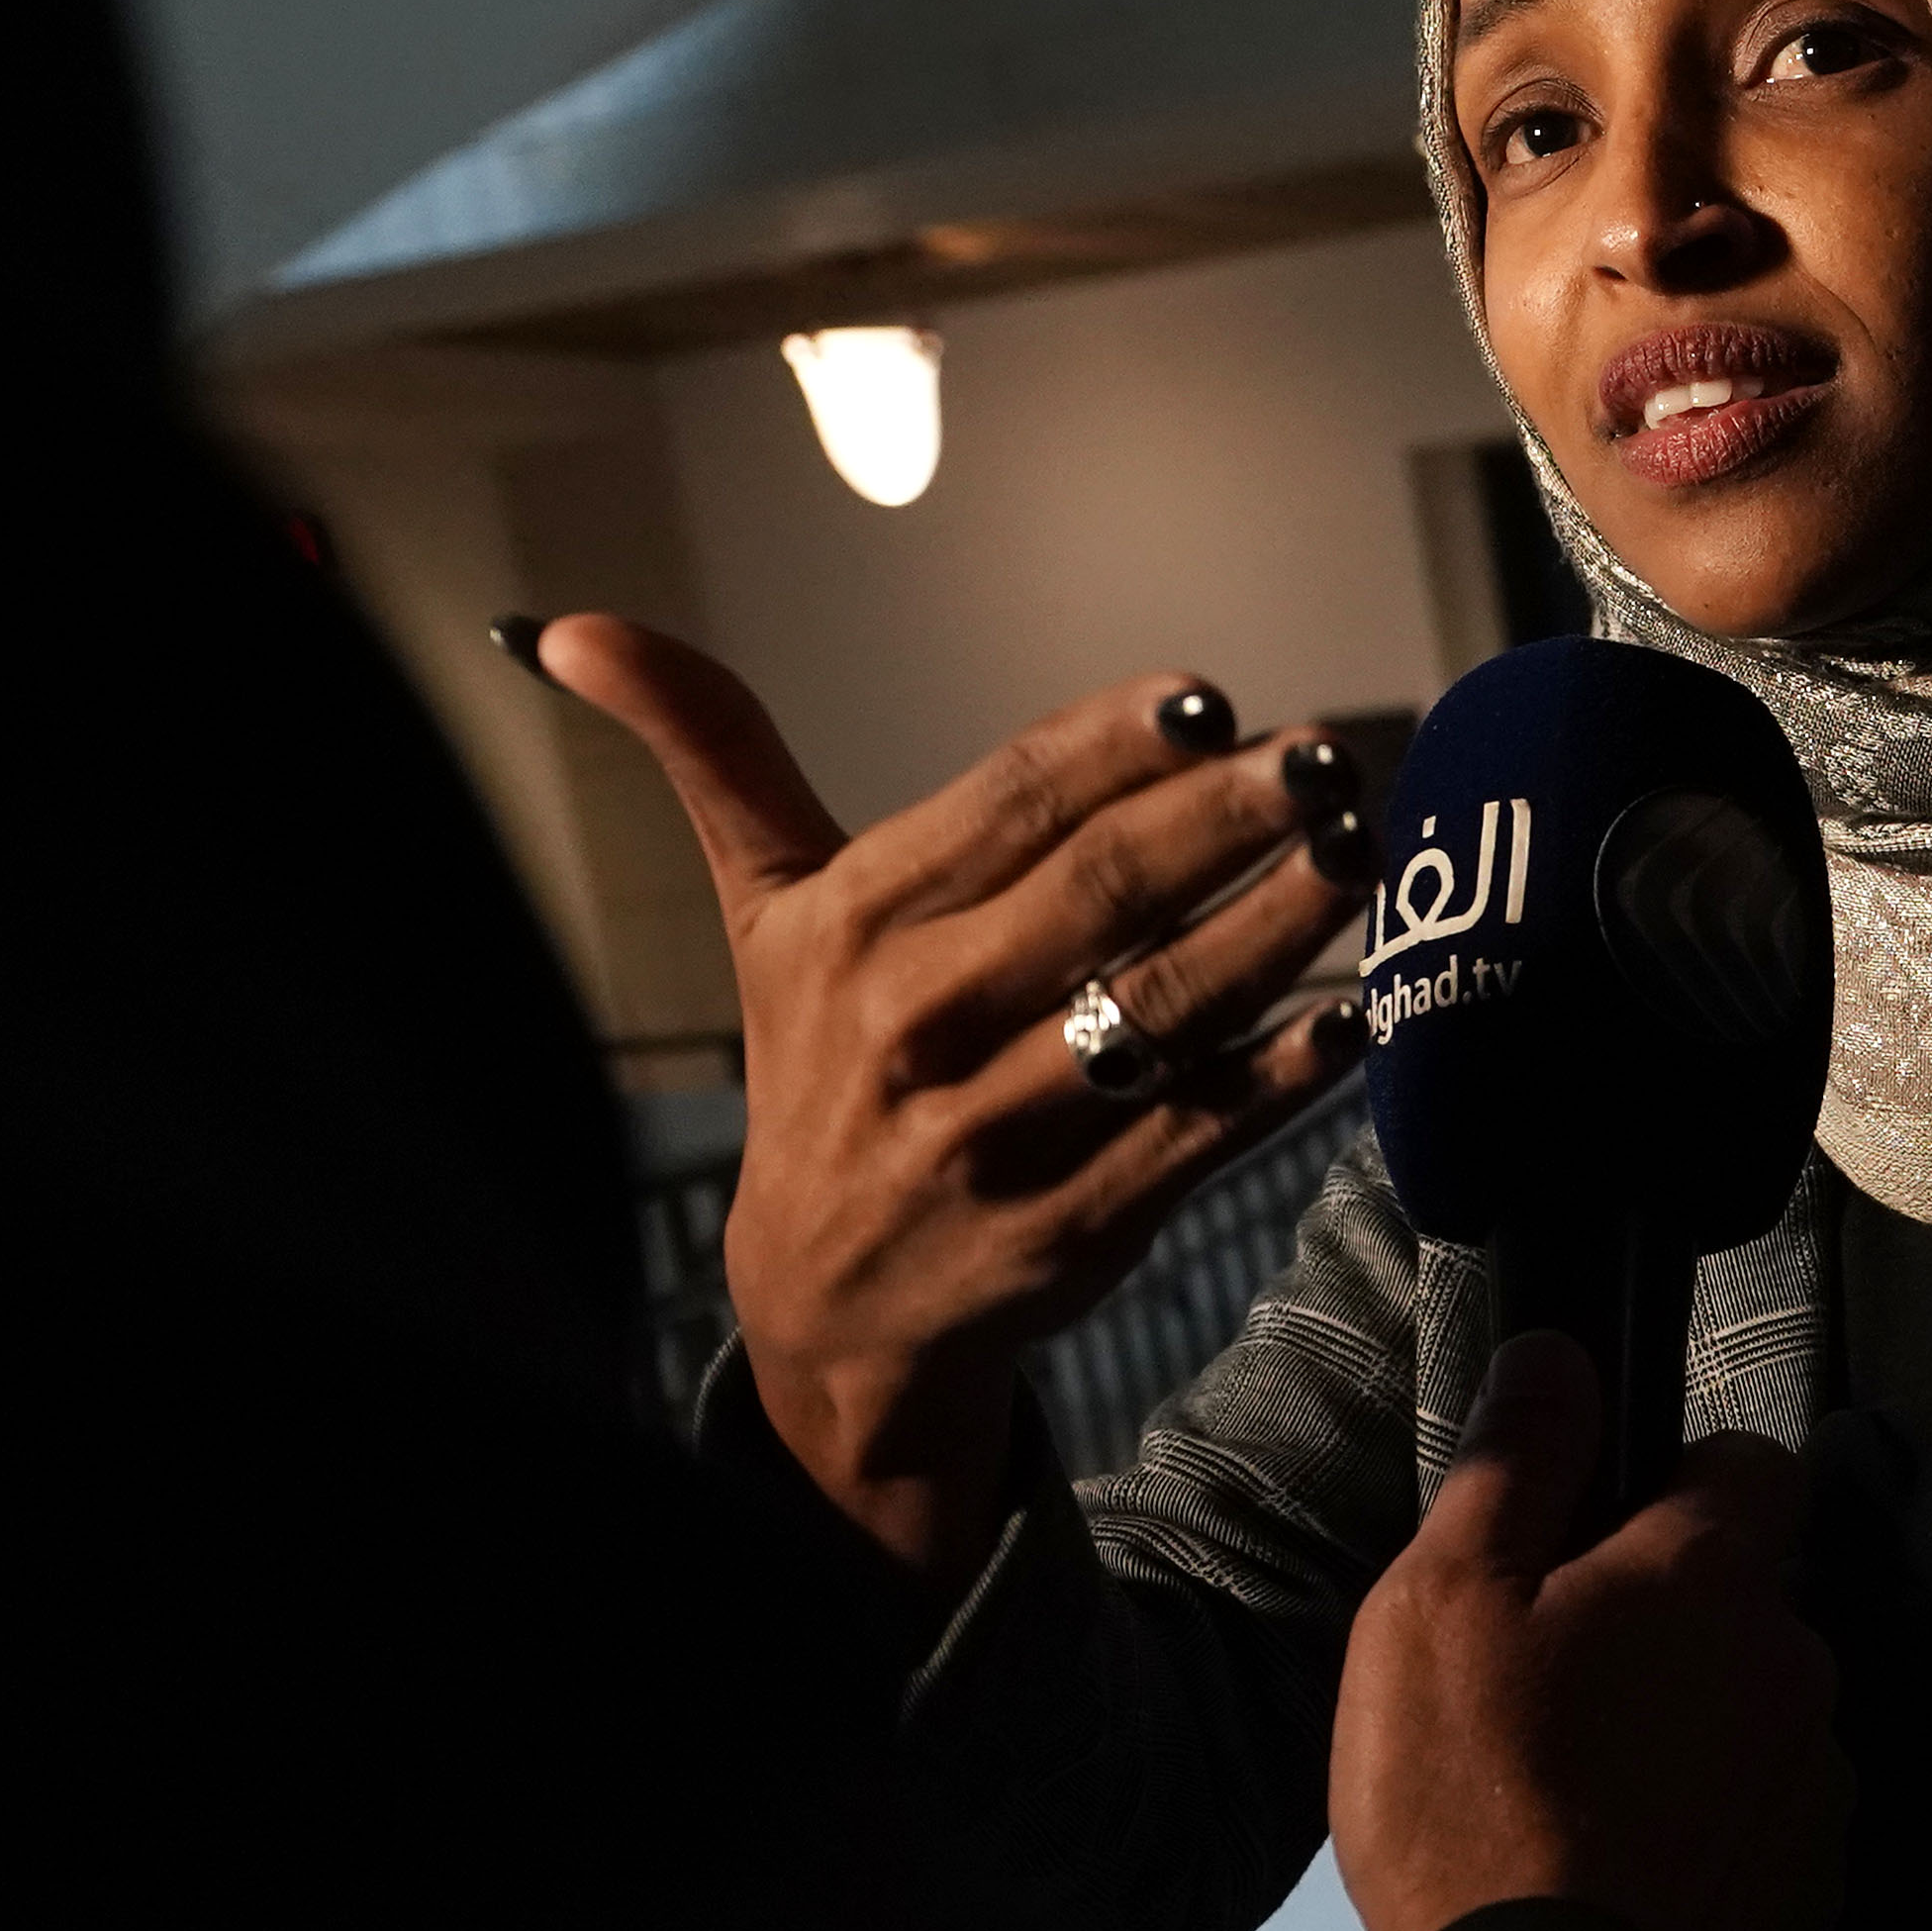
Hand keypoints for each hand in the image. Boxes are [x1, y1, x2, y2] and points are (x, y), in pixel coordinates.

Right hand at [523, 618, 1371, 1573]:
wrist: (831, 1305)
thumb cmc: (820, 1067)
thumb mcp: (760, 915)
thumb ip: (711, 757)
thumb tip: (572, 624)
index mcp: (848, 930)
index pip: (1003, 807)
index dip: (1113, 745)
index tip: (1211, 696)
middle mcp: (913, 1029)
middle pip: (1096, 896)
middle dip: (1224, 819)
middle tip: (1325, 759)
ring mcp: (996, 1137)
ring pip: (1161, 1012)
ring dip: (1275, 928)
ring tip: (1359, 856)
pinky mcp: (1075, 1228)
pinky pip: (1200, 1132)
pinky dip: (1284, 1072)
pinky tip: (1352, 1013)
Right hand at [1330, 1332, 1846, 1930]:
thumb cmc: (1477, 1794)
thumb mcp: (1444, 1599)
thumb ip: (1514, 1463)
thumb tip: (1559, 1354)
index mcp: (1718, 1575)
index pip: (1753, 1461)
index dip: (1674, 1478)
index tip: (1593, 1533)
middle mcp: (1798, 1667)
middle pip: (1748, 1599)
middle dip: (1671, 1618)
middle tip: (1550, 1680)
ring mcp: (1815, 1787)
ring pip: (1754, 1713)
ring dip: (1690, 1727)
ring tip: (1572, 1790)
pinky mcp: (1809, 1893)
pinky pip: (1757, 1820)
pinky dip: (1702, 1828)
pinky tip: (1613, 1869)